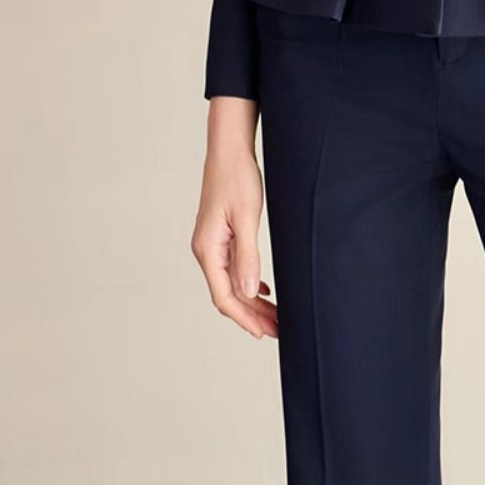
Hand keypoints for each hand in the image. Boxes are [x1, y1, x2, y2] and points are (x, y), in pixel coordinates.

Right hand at [191, 100, 278, 338]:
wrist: (229, 151)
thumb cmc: (236, 179)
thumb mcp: (247, 219)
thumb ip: (247, 257)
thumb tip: (249, 292)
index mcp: (208, 250)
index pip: (224, 296)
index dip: (245, 318)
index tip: (264, 332)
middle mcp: (206, 251)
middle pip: (228, 295)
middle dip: (252, 315)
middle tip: (278, 330)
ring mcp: (212, 245)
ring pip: (232, 283)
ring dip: (253, 301)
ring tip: (275, 316)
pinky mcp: (221, 237)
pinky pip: (233, 269)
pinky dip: (249, 283)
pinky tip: (265, 290)